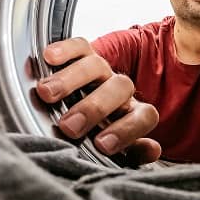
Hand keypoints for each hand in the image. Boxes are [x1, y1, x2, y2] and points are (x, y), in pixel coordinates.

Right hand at [36, 38, 160, 165]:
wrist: (83, 113)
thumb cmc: (97, 136)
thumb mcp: (114, 151)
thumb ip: (132, 153)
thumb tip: (152, 150)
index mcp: (132, 114)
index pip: (144, 116)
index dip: (127, 130)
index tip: (101, 145)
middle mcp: (119, 89)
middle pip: (119, 87)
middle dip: (93, 107)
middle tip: (70, 126)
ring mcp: (101, 71)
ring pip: (95, 66)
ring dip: (70, 80)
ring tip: (48, 94)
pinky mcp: (83, 55)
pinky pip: (78, 46)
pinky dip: (64, 50)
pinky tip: (49, 58)